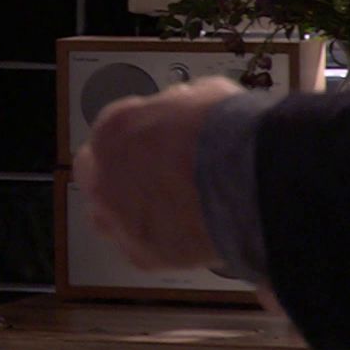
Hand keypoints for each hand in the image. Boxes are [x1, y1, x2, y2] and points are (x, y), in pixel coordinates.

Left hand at [73, 74, 240, 270]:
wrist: (253, 180)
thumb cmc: (229, 134)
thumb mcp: (201, 97)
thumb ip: (178, 107)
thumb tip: (185, 110)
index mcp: (114, 128)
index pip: (110, 133)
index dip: (133, 140)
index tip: (149, 146)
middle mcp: (105, 173)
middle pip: (95, 175)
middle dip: (117, 175)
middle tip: (149, 179)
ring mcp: (118, 216)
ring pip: (107, 217)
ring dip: (128, 212)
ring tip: (164, 212)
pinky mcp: (142, 253)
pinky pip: (139, 249)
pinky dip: (157, 243)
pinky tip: (182, 236)